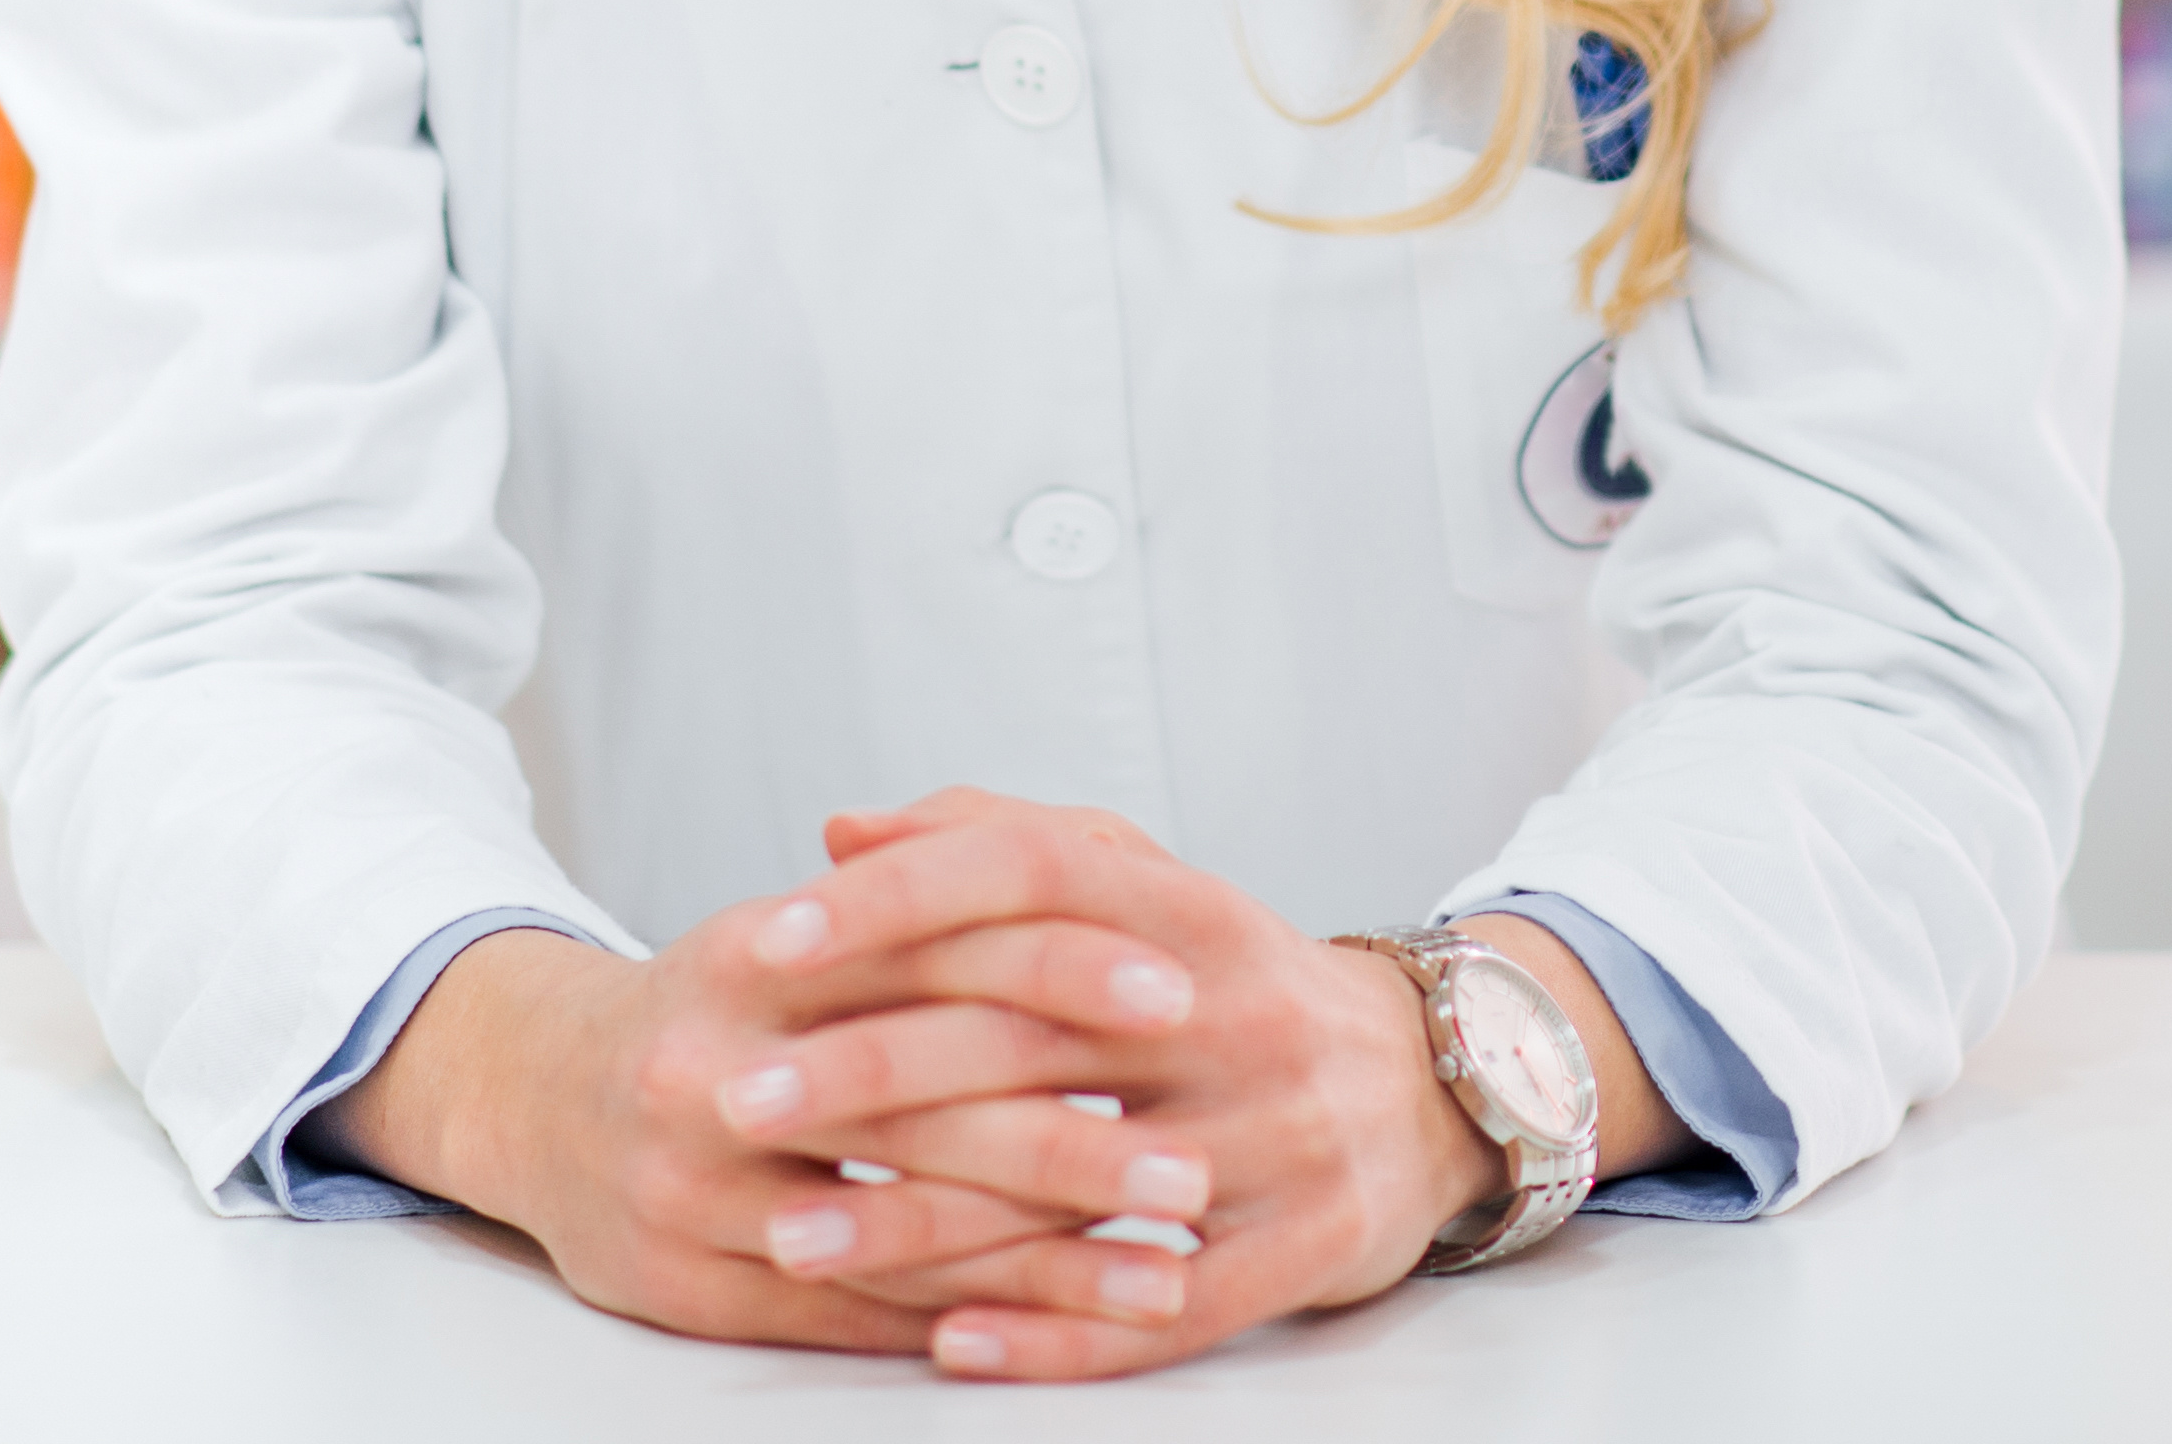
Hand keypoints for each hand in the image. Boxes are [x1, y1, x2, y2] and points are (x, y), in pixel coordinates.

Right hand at [323, 890, 1237, 1358]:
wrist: (536, 1100)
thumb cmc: (721, 1007)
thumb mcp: (804, 926)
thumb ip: (932, 888)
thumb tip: (1094, 861)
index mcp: (754, 953)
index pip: (930, 947)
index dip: (1059, 970)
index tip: (1177, 995)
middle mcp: (713, 1067)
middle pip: (919, 1106)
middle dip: (1073, 1142)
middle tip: (1195, 1166)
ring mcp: (694, 1186)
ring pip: (892, 1230)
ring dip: (1043, 1260)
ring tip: (1164, 1269)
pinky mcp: (689, 1284)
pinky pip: (850, 1313)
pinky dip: (969, 1320)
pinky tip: (1063, 1328)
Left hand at [749, 790, 1626, 1384]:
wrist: (1436, 1083)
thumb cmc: (1236, 985)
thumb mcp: (1143, 889)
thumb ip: (993, 841)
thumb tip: (844, 830)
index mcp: (1192, 909)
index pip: (1032, 871)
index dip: (900, 900)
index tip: (773, 938)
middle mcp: (1236, 1013)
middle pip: (1031, 1033)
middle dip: (867, 1071)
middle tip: (735, 1101)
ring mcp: (1276, 1136)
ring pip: (1075, 1187)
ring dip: (921, 1223)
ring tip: (790, 1240)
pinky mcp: (1305, 1248)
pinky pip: (1162, 1310)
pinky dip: (1051, 1333)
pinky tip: (943, 1342)